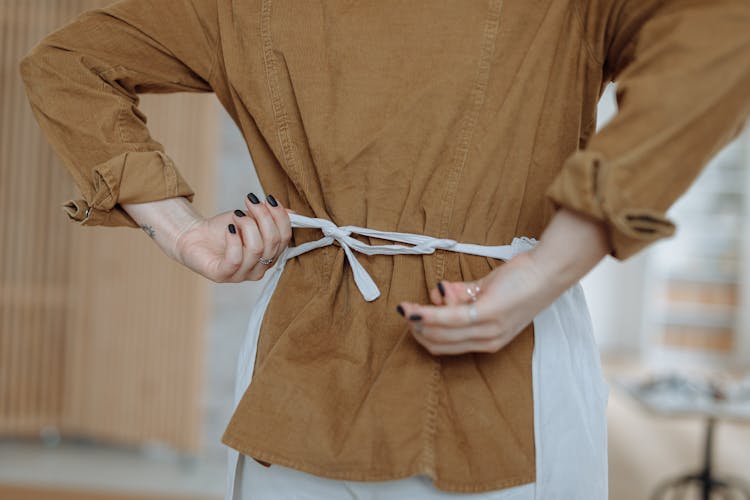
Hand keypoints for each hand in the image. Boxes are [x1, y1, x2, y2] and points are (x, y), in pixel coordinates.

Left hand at [174, 193, 294, 282]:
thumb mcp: (250, 218)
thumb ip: (270, 218)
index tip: (268, 198)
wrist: (193, 235)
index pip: (285, 238)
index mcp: (269, 256)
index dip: (280, 217)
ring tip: (237, 215)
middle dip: (264, 217)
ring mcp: (241, 275)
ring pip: (257, 249)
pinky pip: (236, 258)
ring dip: (248, 225)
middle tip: (250, 201)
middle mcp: (259, 269)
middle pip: (273, 242)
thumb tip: (291, 212)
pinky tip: (229, 228)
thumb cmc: (223, 228)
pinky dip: (234, 239)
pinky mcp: (222, 275)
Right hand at [395, 207, 611, 355]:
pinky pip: (450, 316)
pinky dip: (429, 313)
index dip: (423, 336)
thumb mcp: (486, 294)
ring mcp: (489, 328)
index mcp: (488, 341)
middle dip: (416, 329)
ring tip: (407, 306)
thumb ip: (462, 297)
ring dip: (419, 320)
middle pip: (438, 342)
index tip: (411, 320)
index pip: (445, 348)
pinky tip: (416, 307)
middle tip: (405, 312)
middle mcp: (488, 340)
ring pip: (440, 331)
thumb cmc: (520, 280)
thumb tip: (438, 295)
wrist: (548, 271)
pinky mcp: (489, 312)